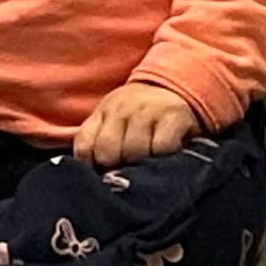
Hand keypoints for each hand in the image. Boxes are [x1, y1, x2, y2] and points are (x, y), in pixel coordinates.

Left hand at [72, 79, 197, 167]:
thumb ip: (98, 144)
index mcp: (105, 111)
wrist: (181, 86)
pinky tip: (166, 155)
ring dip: (141, 164)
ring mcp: (149, 110)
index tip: (103, 170)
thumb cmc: (141, 118)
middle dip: (116, 165)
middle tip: (128, 167)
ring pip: (133, 150)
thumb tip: (92, 178)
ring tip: (148, 161)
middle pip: (107, 151)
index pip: (84, 146)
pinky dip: (164, 157)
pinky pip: (161, 147)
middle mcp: (123, 107)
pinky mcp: (175, 116)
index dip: (91, 166)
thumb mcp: (114, 123)